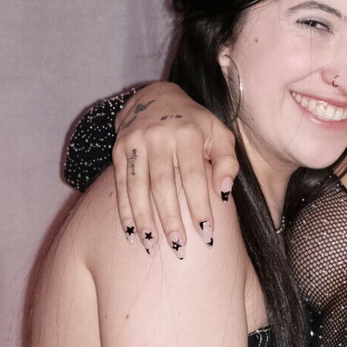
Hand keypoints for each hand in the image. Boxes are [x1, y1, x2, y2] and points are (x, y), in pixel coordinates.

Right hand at [112, 84, 239, 252]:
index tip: (206, 234)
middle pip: (163, 185)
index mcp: (187, 133)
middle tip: (179, 248)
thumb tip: (223, 192)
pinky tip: (131, 233)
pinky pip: (120, 185)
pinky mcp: (119, 150)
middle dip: (170, 219)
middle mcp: (158, 136)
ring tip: (151, 247)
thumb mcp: (219, 134)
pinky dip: (124, 211)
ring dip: (144, 220)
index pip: (194, 176)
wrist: (156, 98)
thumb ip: (227, 161)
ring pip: (138, 187)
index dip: (199, 207)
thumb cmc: (196, 125)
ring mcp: (135, 142)